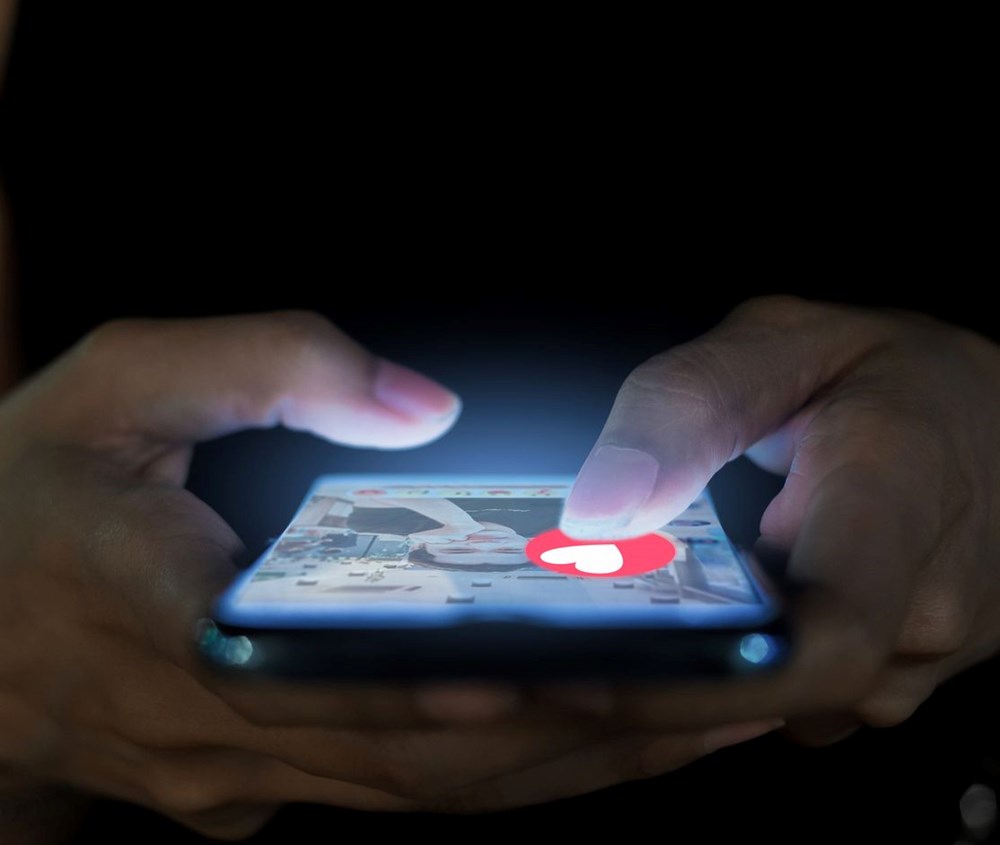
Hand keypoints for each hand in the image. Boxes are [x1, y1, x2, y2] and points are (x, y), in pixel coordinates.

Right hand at [0, 312, 771, 840]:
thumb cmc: (24, 495)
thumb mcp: (115, 385)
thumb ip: (266, 364)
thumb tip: (421, 404)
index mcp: (172, 623)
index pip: (342, 678)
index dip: (471, 682)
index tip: (593, 659)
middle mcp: (225, 728)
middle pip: (427, 757)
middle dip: (583, 734)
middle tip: (718, 692)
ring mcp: (249, 774)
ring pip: (435, 792)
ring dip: (572, 764)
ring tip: (698, 720)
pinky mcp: (268, 779)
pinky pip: (412, 790)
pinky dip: (515, 769)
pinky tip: (605, 736)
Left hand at [558, 296, 999, 743]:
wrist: (994, 410)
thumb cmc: (887, 369)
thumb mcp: (777, 344)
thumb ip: (682, 411)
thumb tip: (595, 512)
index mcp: (895, 503)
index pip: (817, 641)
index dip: (699, 680)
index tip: (591, 678)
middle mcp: (928, 603)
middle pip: (782, 690)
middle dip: (664, 680)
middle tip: (558, 655)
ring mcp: (931, 651)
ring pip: (790, 703)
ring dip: (706, 675)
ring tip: (628, 624)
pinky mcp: (913, 668)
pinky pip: (811, 697)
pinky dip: (749, 671)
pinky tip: (716, 619)